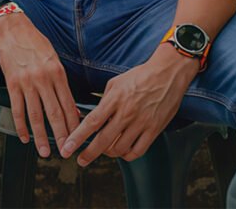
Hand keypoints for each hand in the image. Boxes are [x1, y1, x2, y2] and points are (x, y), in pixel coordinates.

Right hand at [0, 12, 79, 156]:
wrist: (12, 29)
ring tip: (45, 151)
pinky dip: (21, 126)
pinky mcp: (12, 84)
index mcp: (57, 72)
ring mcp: (27, 83)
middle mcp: (44, 79)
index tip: (79, 137)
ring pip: (36, 116)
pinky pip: (18, 110)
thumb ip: (62, 83)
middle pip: (54, 113)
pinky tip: (25, 137)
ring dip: (41, 137)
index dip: (74, 123)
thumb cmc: (35, 43)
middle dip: (62, 135)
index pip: (69, 104)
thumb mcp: (55, 59)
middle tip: (66, 152)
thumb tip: (72, 106)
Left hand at [61, 45, 197, 165]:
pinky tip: (123, 151)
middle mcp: (127, 113)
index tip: (68, 147)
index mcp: (115, 99)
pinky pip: (138, 151)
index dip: (78, 137)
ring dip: (109, 153)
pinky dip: (127, 155)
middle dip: (88, 154)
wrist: (167, 73)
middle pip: (103, 140)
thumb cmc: (140, 76)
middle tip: (81, 160)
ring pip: (120, 149)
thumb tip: (94, 117)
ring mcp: (141, 122)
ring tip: (105, 150)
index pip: (92, 122)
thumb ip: (104, 100)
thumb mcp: (115, 82)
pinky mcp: (154, 129)